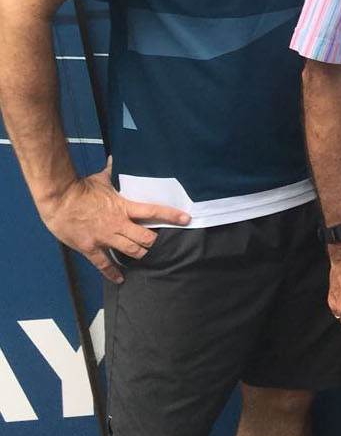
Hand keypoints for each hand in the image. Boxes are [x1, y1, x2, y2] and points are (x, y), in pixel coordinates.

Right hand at [39, 158, 190, 282]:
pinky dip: (113, 273)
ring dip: (140, 254)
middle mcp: (118, 224)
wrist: (58, 200)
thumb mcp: (101, 178)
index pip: (153, 211)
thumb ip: (112, 171)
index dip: (171, 215)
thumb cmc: (80, 188)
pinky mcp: (90, 247)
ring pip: (130, 251)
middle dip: (154, 241)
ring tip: (145, 255)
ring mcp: (104, 237)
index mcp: (123, 207)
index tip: (186, 218)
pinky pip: (104, 264)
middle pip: (145, 238)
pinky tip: (120, 279)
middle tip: (157, 242)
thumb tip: (117, 156)